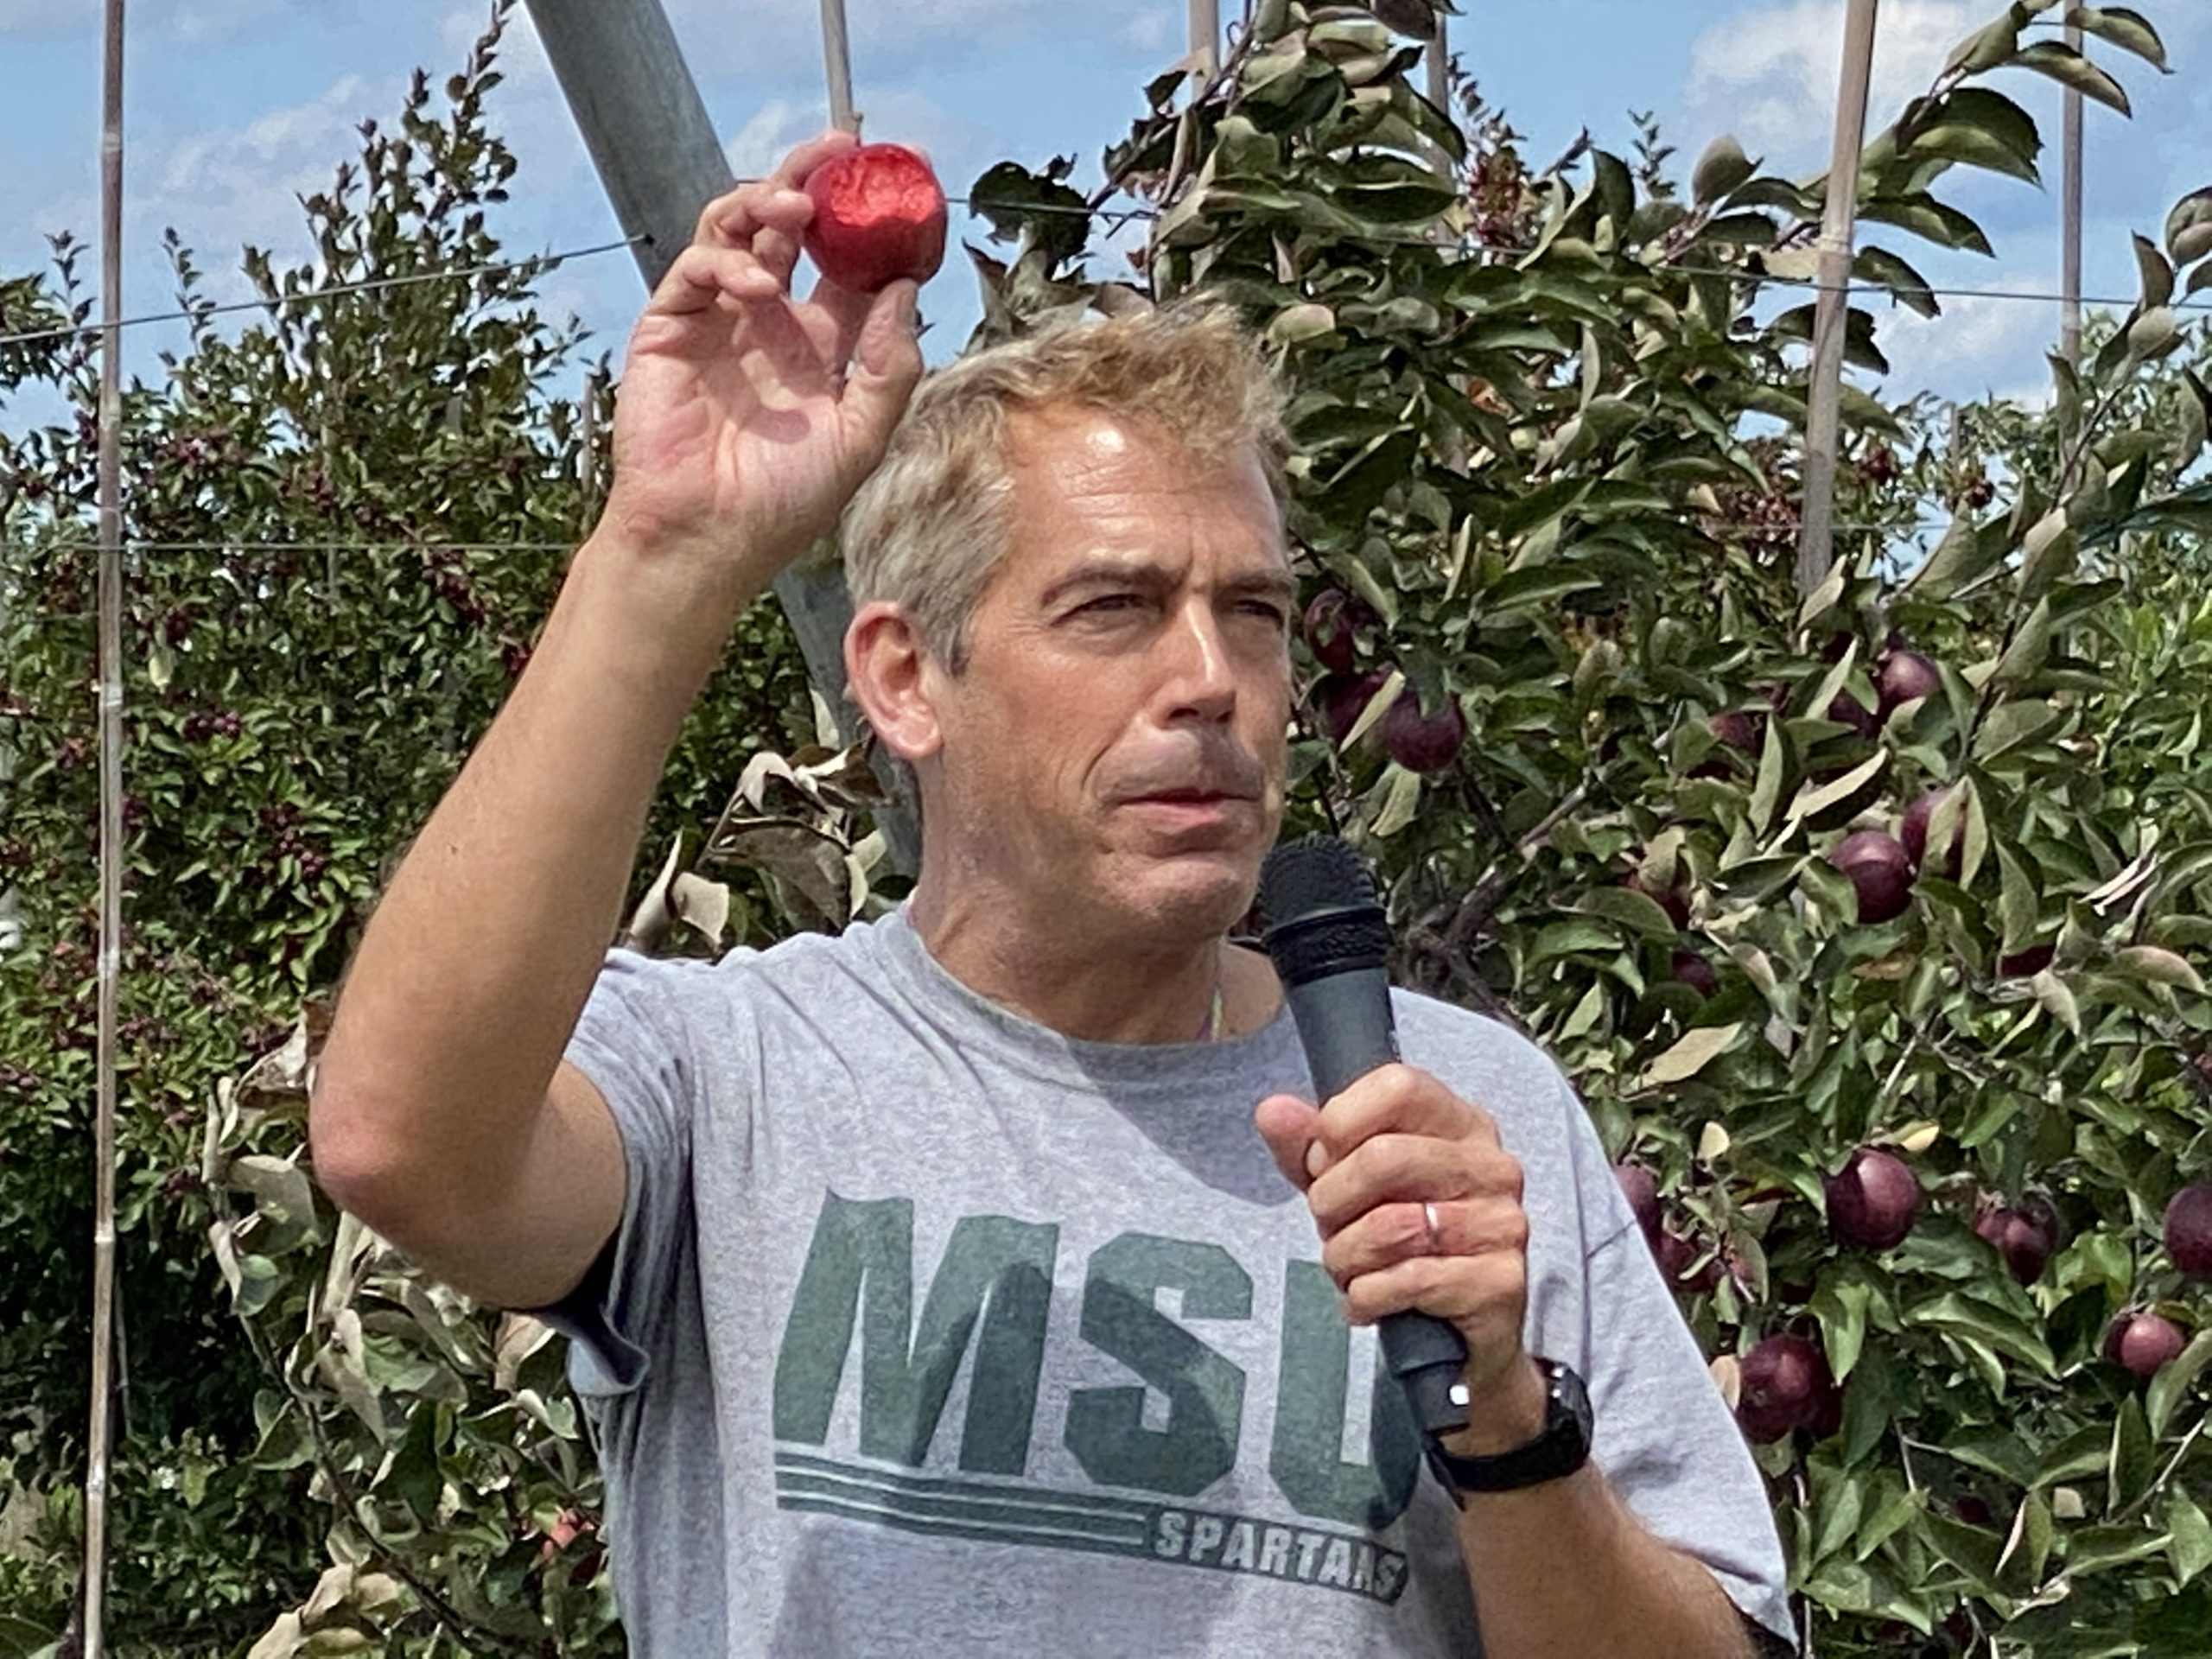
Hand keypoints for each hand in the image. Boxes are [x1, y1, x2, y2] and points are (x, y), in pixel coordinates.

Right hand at [597, 131, 926, 604]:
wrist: (707, 541)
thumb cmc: (783, 504)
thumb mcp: (860, 436)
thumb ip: (888, 367)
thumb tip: (905, 291)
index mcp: (824, 347)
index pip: (854, 266)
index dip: (878, 222)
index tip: (906, 178)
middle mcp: (773, 323)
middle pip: (794, 230)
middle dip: (816, 181)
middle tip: (844, 149)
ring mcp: (720, 320)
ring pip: (740, 229)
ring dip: (768, 204)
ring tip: (797, 209)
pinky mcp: (671, 326)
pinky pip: (696, 268)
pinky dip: (727, 262)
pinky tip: (757, 287)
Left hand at [1257, 1065, 1535, 1408]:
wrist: (1454, 1341)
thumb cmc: (1400, 1246)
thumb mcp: (1346, 1187)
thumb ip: (1307, 1145)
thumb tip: (1272, 1110)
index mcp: (1460, 1123)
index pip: (1398, 1085)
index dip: (1340, 1123)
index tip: (1323, 1161)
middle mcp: (1492, 1165)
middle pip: (1383, 1157)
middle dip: (1331, 1201)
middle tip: (1329, 1225)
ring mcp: (1503, 1222)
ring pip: (1391, 1226)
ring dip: (1345, 1256)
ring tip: (1347, 1267)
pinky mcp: (1500, 1280)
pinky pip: (1409, 1280)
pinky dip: (1367, 1296)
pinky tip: (1367, 1301)